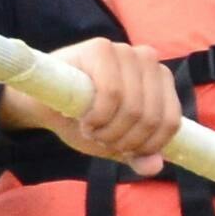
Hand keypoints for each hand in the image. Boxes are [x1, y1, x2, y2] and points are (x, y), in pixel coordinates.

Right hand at [1, 35, 184, 172]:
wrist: (44, 103)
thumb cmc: (85, 119)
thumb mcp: (115, 142)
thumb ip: (137, 154)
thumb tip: (154, 167)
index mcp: (161, 80)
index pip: (171, 122)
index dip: (146, 146)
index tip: (123, 150)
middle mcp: (148, 60)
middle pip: (151, 118)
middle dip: (123, 140)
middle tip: (100, 139)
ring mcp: (126, 51)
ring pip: (133, 108)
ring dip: (108, 131)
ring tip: (91, 129)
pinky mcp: (101, 48)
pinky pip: (112, 93)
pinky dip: (98, 116)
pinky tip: (84, 119)